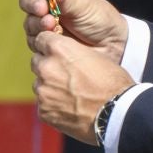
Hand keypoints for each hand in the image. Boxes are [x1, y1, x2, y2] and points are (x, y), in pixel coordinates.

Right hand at [12, 0, 127, 59]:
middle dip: (33, 4)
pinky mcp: (44, 42)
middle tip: (44, 9)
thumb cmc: (100, 19)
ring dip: (38, 23)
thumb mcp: (87, 5)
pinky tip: (57, 38)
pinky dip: (43, 39)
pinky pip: (34, 41)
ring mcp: (42, 23)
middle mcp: (45, 3)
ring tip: (53, 26)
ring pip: (28, 22)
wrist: (111, 46)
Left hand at [30, 27, 132, 142]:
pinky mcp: (43, 110)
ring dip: (50, 88)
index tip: (57, 53)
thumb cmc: (112, 83)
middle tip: (66, 77)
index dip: (50, 46)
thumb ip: (75, 54)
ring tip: (70, 96)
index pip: (42, 39)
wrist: (116, 113)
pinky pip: (43, 105)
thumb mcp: (96, 57)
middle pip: (37, 62)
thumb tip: (68, 57)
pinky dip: (53, 107)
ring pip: (39, 84)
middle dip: (48, 67)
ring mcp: (43, 90)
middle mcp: (46, 67)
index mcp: (59, 49)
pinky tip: (70, 110)